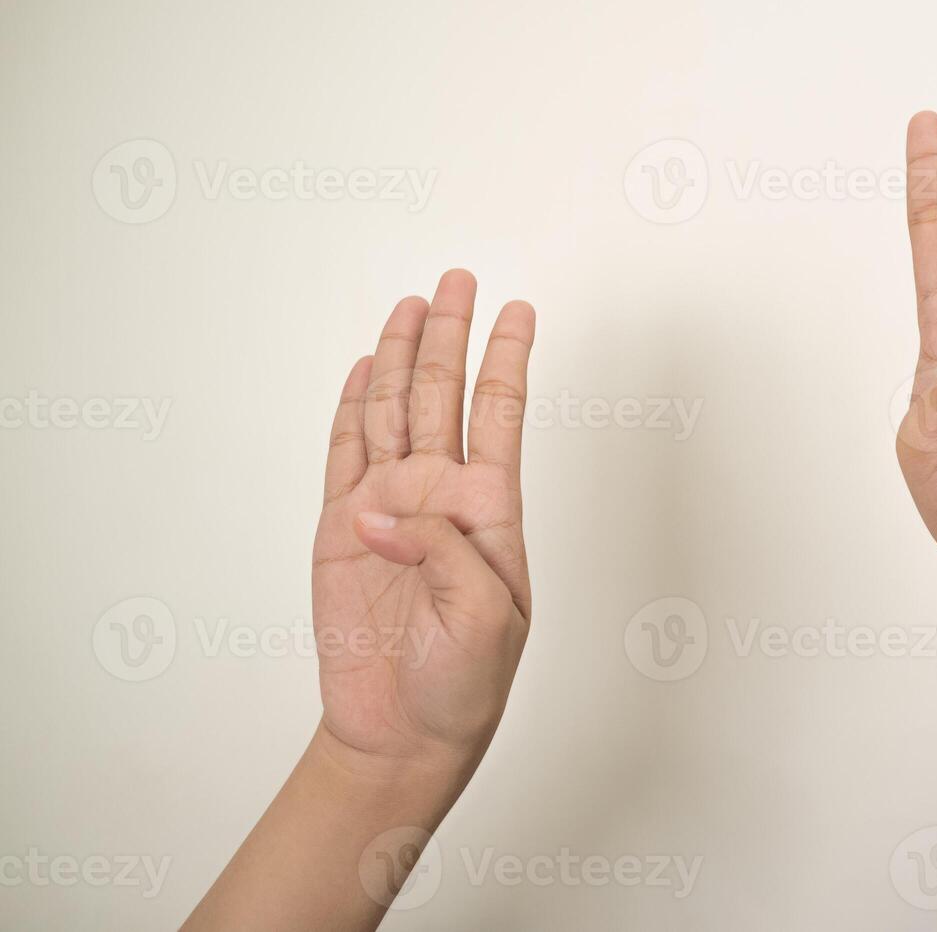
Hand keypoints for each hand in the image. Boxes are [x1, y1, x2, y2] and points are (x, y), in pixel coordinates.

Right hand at [311, 269, 535, 771]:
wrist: (404, 732)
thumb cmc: (464, 683)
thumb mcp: (482, 618)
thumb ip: (441, 551)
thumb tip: (379, 510)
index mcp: (489, 511)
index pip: (500, 414)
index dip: (507, 359)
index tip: (521, 310)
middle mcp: (441, 497)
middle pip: (443, 395)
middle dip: (449, 335)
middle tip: (456, 277)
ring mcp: (390, 509)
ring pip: (393, 412)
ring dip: (400, 356)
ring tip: (409, 304)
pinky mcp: (342, 531)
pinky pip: (345, 454)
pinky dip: (350, 409)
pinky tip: (362, 369)